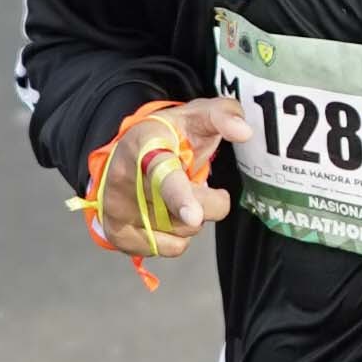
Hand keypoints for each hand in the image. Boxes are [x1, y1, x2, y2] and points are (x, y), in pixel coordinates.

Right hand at [93, 96, 247, 259]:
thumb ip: (224, 114)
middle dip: (207, 202)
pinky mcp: (118, 233)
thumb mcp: (196, 115)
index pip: (164, 173)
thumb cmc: (168, 136)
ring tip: (178, 195)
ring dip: (193, 217)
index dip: (180, 195)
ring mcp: (117, 207)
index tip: (194, 215)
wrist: (125, 155)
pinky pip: (172, 247)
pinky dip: (179, 235)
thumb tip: (244, 131)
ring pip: (183, 230)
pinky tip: (167, 214)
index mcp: (145, 143)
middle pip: (186, 211)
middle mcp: (124, 177)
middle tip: (201, 184)